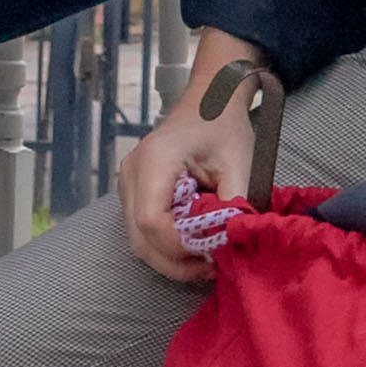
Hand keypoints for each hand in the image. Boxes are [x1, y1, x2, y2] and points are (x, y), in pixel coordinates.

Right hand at [119, 35, 271, 284]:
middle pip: (138, 237)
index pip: (151, 220)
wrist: (210, 98)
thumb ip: (233, 206)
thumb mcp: (239, 164)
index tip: (210, 255)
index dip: (178, 247)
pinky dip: (165, 245)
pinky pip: (140, 230)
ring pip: (137, 239)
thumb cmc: (224, 125)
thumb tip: (226, 246)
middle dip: (174, 261)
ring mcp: (127, 182)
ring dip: (169, 258)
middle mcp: (131, 172)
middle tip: (210, 268)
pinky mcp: (133, 191)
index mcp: (154, 160)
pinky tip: (192, 246)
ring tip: (204, 259)